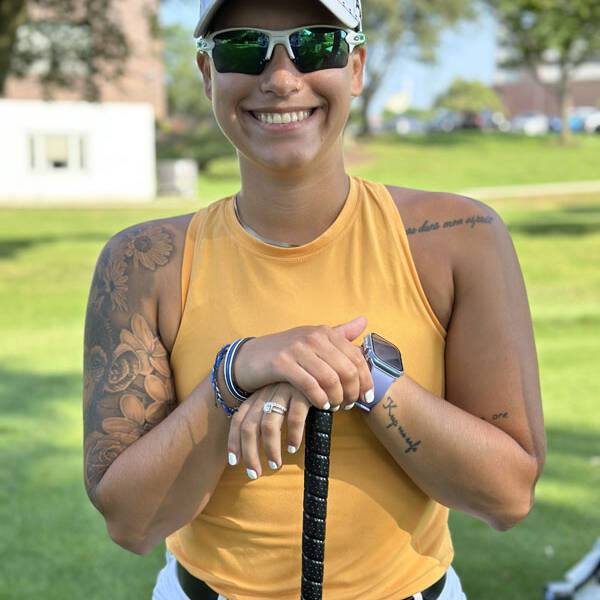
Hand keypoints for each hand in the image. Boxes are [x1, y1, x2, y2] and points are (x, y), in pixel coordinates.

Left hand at [227, 383, 310, 478]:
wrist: (324, 369)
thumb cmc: (301, 391)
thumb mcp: (280, 400)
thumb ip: (268, 417)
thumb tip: (254, 447)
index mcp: (258, 395)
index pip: (238, 420)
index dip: (234, 441)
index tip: (234, 462)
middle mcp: (267, 392)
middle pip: (249, 427)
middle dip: (250, 454)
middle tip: (254, 474)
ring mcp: (284, 391)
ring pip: (268, 425)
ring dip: (270, 449)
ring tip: (275, 465)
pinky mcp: (302, 392)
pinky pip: (294, 418)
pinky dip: (292, 436)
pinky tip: (293, 447)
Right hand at [233, 316, 373, 410]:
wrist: (250, 357)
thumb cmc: (287, 352)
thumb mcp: (314, 340)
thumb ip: (340, 333)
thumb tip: (364, 321)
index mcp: (325, 332)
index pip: (356, 357)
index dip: (366, 380)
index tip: (366, 397)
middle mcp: (314, 337)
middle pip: (347, 370)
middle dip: (352, 392)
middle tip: (349, 405)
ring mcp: (297, 349)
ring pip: (330, 379)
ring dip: (337, 398)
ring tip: (335, 407)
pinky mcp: (282, 363)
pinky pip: (309, 385)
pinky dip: (319, 399)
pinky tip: (321, 406)